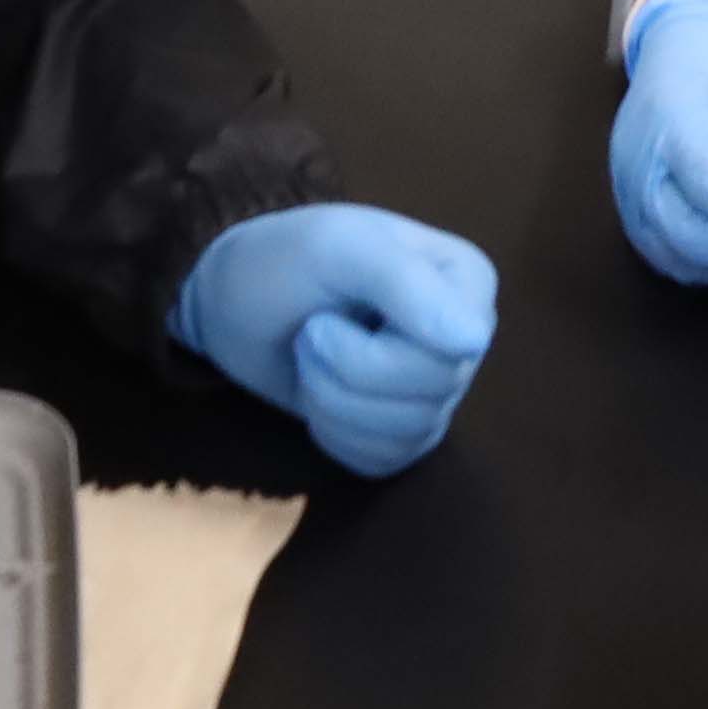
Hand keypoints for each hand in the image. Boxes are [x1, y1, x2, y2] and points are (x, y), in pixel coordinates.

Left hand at [171, 203, 501, 475]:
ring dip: (333, 401)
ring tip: (311, 357)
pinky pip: (384, 461)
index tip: (334, 310)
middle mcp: (465, 339)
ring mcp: (438, 391)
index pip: (450, 353)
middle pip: (427, 397)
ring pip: (405, 434)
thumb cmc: (284, 261)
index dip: (375, 350)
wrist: (233, 304)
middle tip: (311, 334)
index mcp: (467, 281)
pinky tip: (320, 393)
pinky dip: (335, 434)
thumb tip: (474, 340)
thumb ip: (404, 282)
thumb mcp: (337, 247)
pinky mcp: (405, 435)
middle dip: (345, 373)